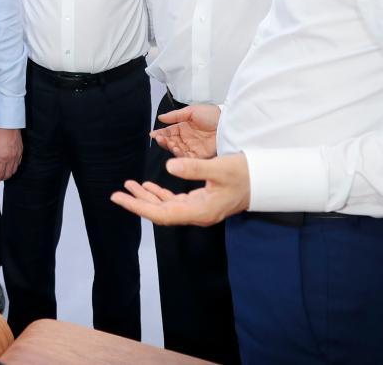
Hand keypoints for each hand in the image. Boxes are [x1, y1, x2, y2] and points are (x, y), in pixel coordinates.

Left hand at [0, 128, 22, 185]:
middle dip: (3, 178)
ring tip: (3, 172)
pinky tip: (10, 165)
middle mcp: (11, 158)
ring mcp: (17, 154)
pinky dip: (14, 166)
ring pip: (14, 169)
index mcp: (2, 158)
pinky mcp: (21, 150)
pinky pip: (18, 162)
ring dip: (9, 173)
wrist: (8, 123)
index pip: (0, 174)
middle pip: (8, 174)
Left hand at [111, 153, 250, 226]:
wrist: (266, 181)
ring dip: (147, 197)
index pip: (163, 214)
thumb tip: (169, 168)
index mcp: (200, 211)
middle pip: (161, 213)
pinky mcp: (201, 201)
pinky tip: (149, 187)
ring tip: (128, 186)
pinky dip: (160, 194)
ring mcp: (199, 208)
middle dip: (138, 203)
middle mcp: (197, 214)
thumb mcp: (220, 168)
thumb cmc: (245, 174)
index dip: (139, 207)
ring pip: (166, 207)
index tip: (120, 199)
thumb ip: (194, 168)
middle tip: (116, 194)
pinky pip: (175, 201)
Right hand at [151, 103, 220, 158]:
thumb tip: (160, 118)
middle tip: (160, 139)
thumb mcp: (192, 111)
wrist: (228, 123)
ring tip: (169, 144)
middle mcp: (186, 139)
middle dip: (164, 141)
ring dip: (171, 148)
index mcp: (184, 127)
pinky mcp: (200, 156)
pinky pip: (188, 158)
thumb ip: (175, 115)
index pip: (169, 132)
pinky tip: (176, 151)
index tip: (153, 135)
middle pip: (171, 142)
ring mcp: (193, 148)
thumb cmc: (212, 114)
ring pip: (177, 151)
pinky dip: (180, 156)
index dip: (161, 133)